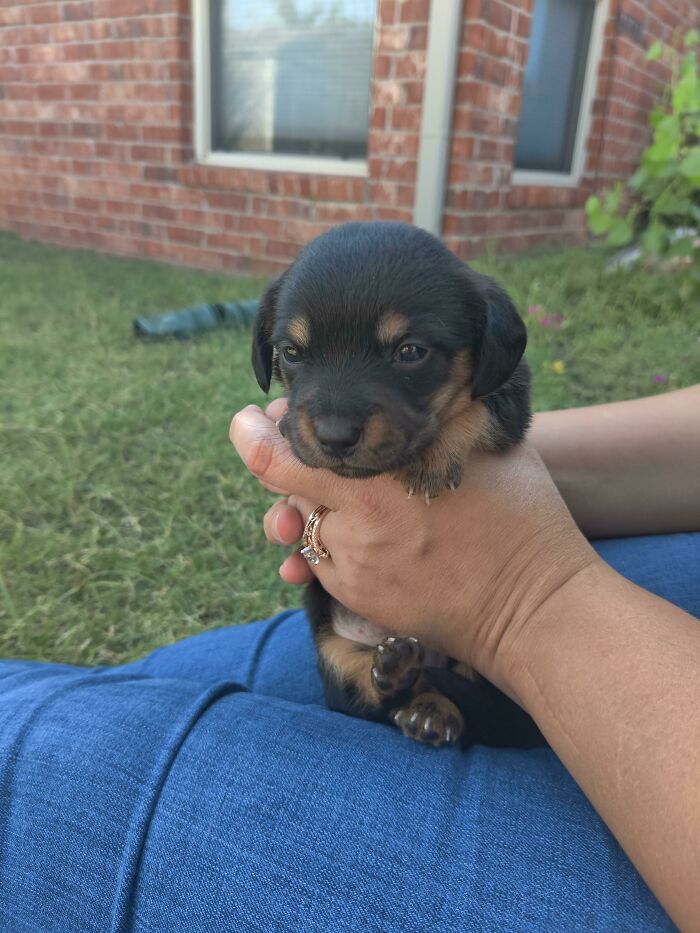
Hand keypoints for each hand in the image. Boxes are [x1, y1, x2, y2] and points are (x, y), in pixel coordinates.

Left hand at [230, 400, 596, 692]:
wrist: (535, 608)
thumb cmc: (520, 517)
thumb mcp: (479, 444)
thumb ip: (430, 415)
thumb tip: (413, 382)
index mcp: (380, 483)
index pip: (283, 458)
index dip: (257, 435)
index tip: (253, 418)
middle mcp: (355, 529)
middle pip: (285, 491)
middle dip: (290, 466)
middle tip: (304, 445)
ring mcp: (354, 570)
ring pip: (301, 528)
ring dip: (307, 507)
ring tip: (334, 493)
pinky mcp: (360, 600)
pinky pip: (321, 563)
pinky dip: (326, 543)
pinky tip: (352, 530)